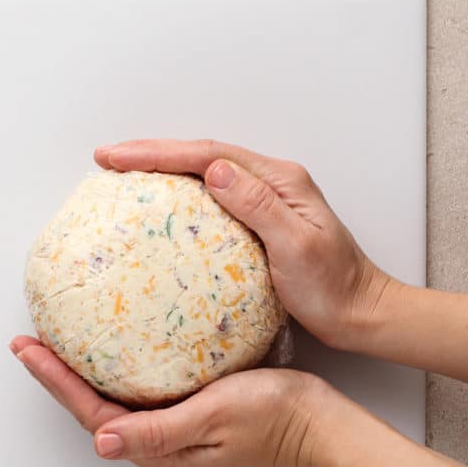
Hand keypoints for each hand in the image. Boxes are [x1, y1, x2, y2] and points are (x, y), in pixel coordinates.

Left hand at [10, 336, 322, 466]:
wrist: (314, 421)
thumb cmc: (272, 416)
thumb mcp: (212, 417)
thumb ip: (157, 430)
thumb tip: (101, 442)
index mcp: (157, 451)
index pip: (90, 415)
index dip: (55, 381)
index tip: (29, 349)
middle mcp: (157, 446)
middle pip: (92, 410)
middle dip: (57, 377)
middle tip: (29, 342)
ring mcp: (170, 432)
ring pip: (111, 400)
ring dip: (80, 373)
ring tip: (54, 343)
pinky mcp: (185, 415)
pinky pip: (137, 392)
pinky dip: (114, 369)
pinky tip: (110, 349)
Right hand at [93, 139, 391, 349]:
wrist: (360, 313)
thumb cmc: (334, 287)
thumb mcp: (296, 246)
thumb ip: (257, 205)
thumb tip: (215, 171)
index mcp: (279, 180)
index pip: (208, 155)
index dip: (158, 153)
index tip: (117, 157)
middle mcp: (272, 182)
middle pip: (202, 156)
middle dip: (152, 154)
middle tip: (107, 159)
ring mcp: (266, 201)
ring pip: (204, 174)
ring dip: (163, 170)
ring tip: (123, 175)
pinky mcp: (260, 224)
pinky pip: (211, 201)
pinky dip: (180, 196)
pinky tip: (160, 210)